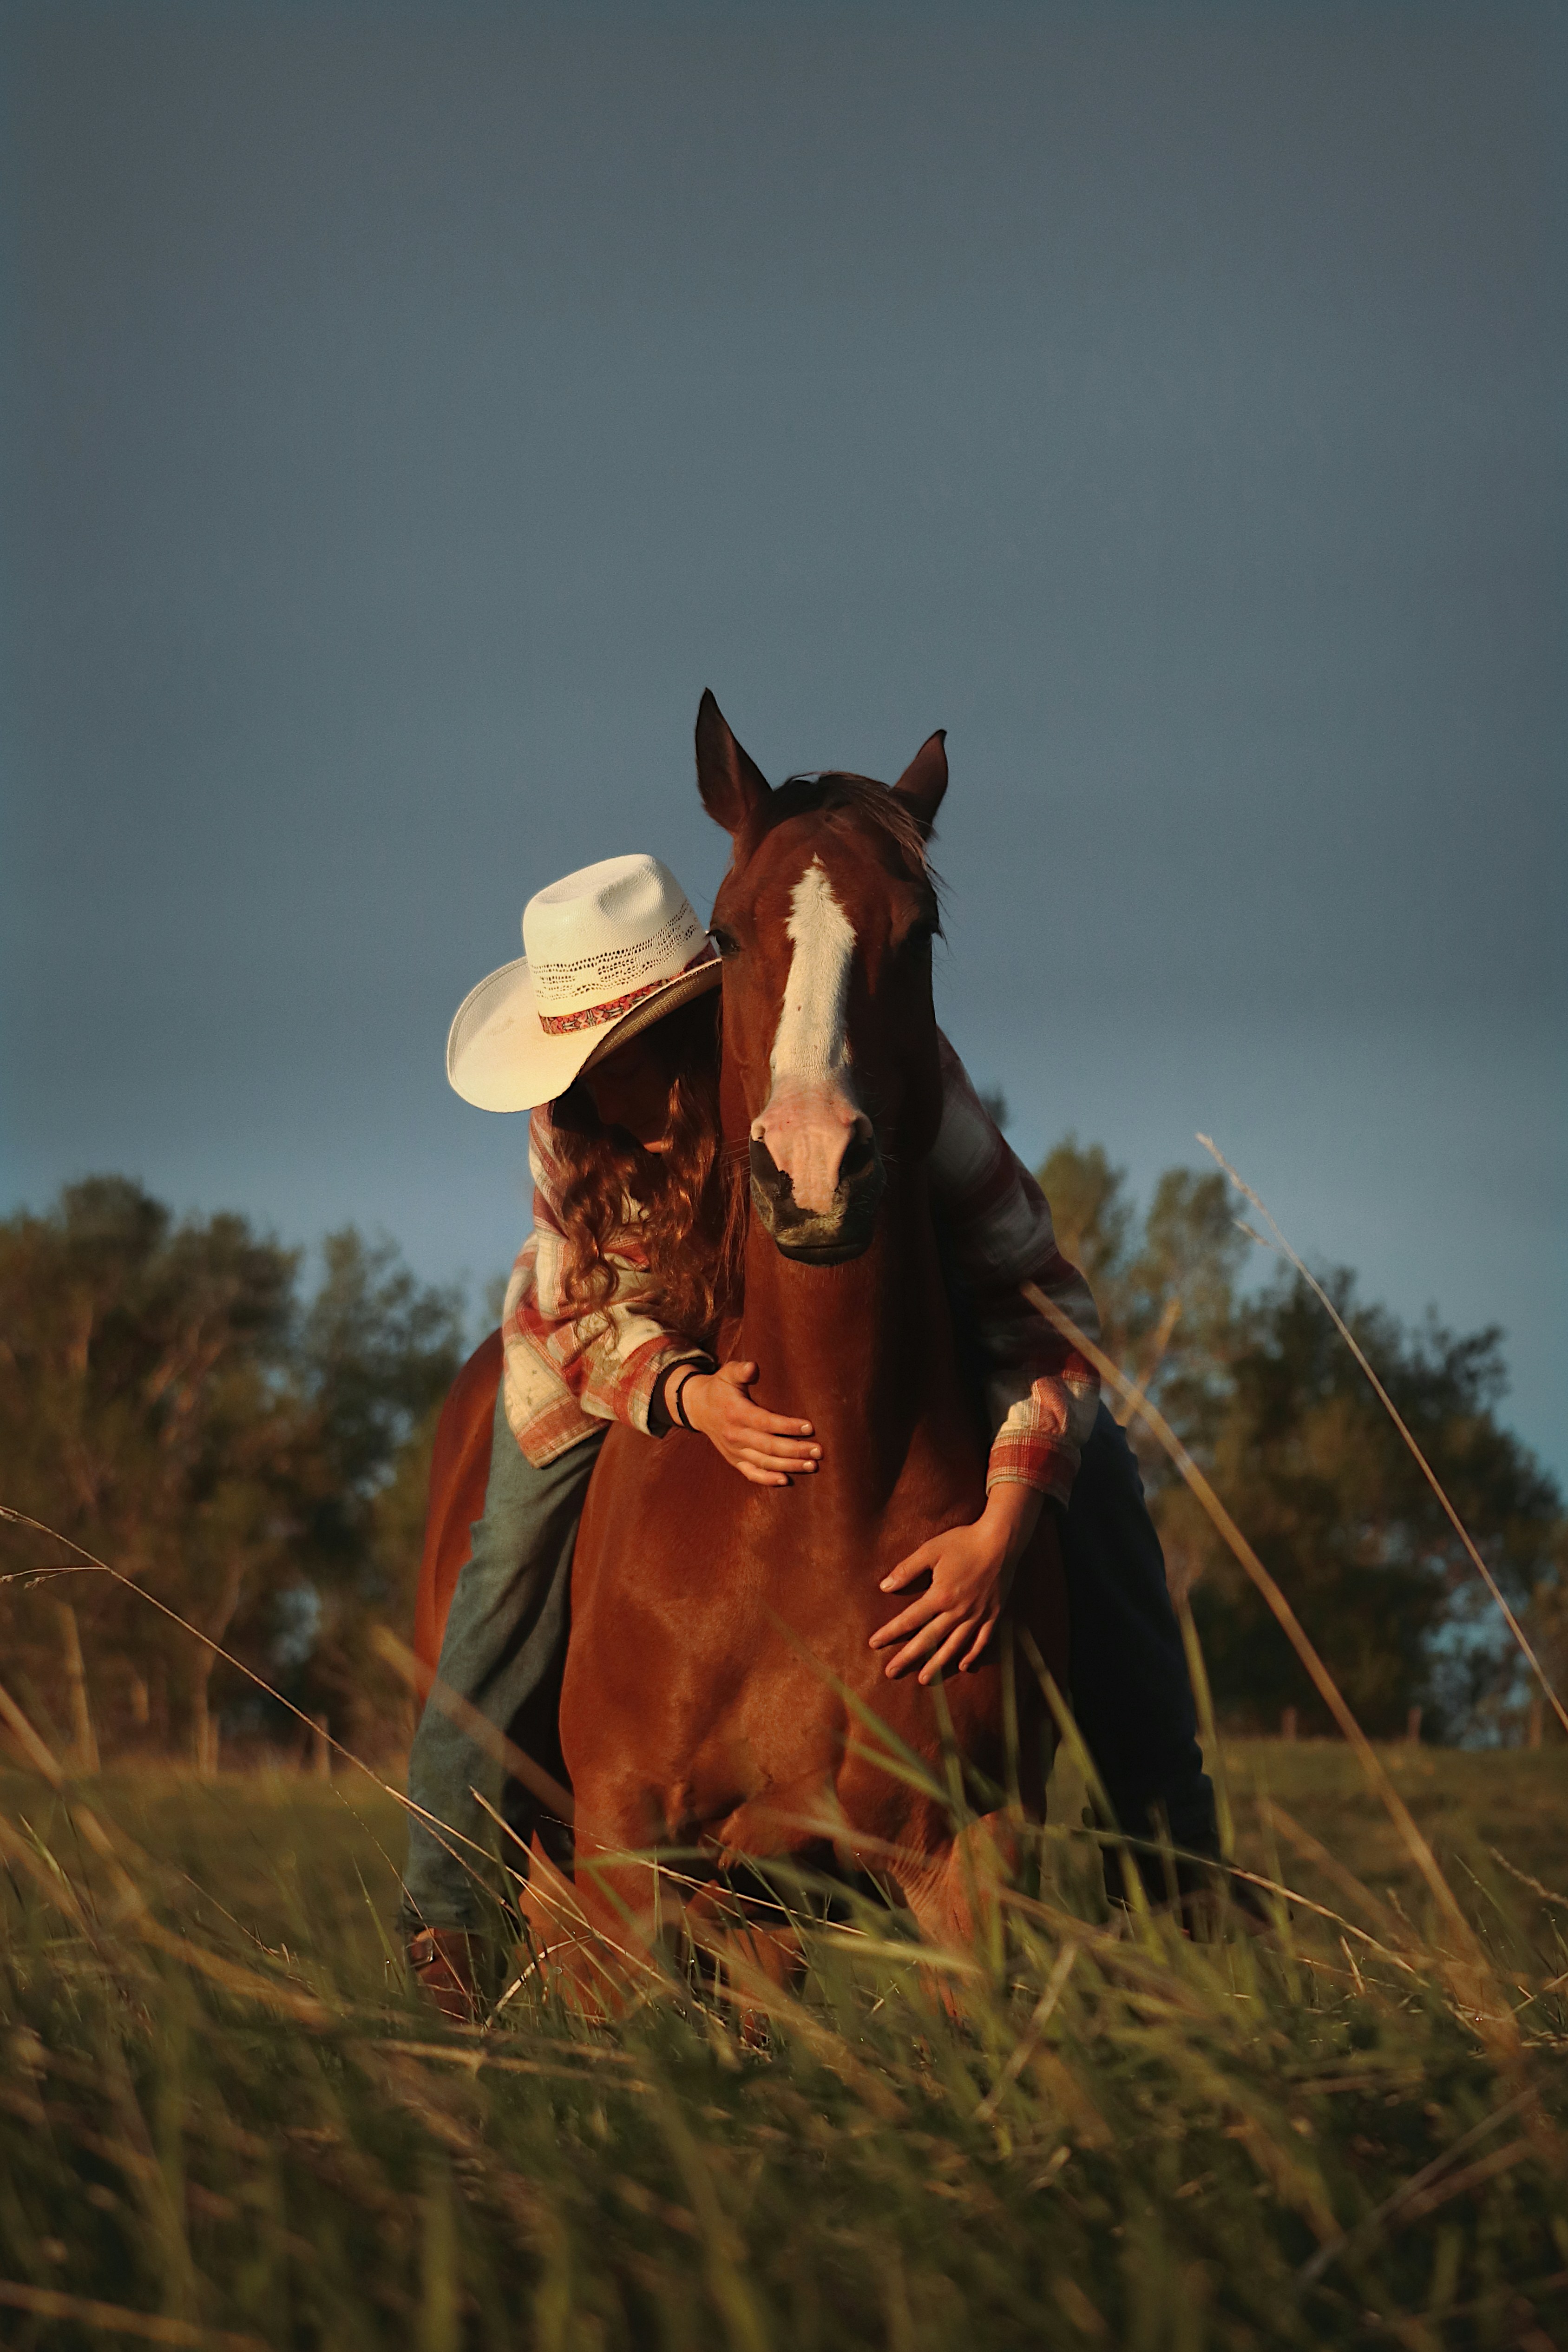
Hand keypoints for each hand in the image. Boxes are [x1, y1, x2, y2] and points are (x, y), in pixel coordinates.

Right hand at [676, 1360, 820, 1487]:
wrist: (698, 1408)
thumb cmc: (720, 1387)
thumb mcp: (727, 1373)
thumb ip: (740, 1370)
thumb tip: (753, 1367)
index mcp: (736, 1412)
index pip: (765, 1422)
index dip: (787, 1427)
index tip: (809, 1427)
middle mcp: (735, 1435)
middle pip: (769, 1447)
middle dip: (795, 1450)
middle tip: (819, 1451)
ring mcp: (734, 1450)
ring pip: (764, 1462)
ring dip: (789, 1466)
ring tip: (812, 1465)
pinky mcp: (734, 1460)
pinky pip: (751, 1473)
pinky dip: (767, 1479)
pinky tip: (785, 1480)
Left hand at [869, 1484, 1043, 1682]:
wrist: (1001, 1541)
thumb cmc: (963, 1542)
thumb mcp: (930, 1550)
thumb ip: (907, 1570)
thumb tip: (884, 1587)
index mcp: (940, 1596)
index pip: (910, 1620)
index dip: (890, 1632)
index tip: (874, 1643)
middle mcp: (958, 1611)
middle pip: (929, 1640)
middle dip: (908, 1657)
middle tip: (891, 1672)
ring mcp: (977, 1615)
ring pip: (954, 1646)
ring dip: (938, 1664)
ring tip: (923, 1679)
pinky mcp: (993, 1614)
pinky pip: (982, 1640)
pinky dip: (972, 1654)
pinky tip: (962, 1665)